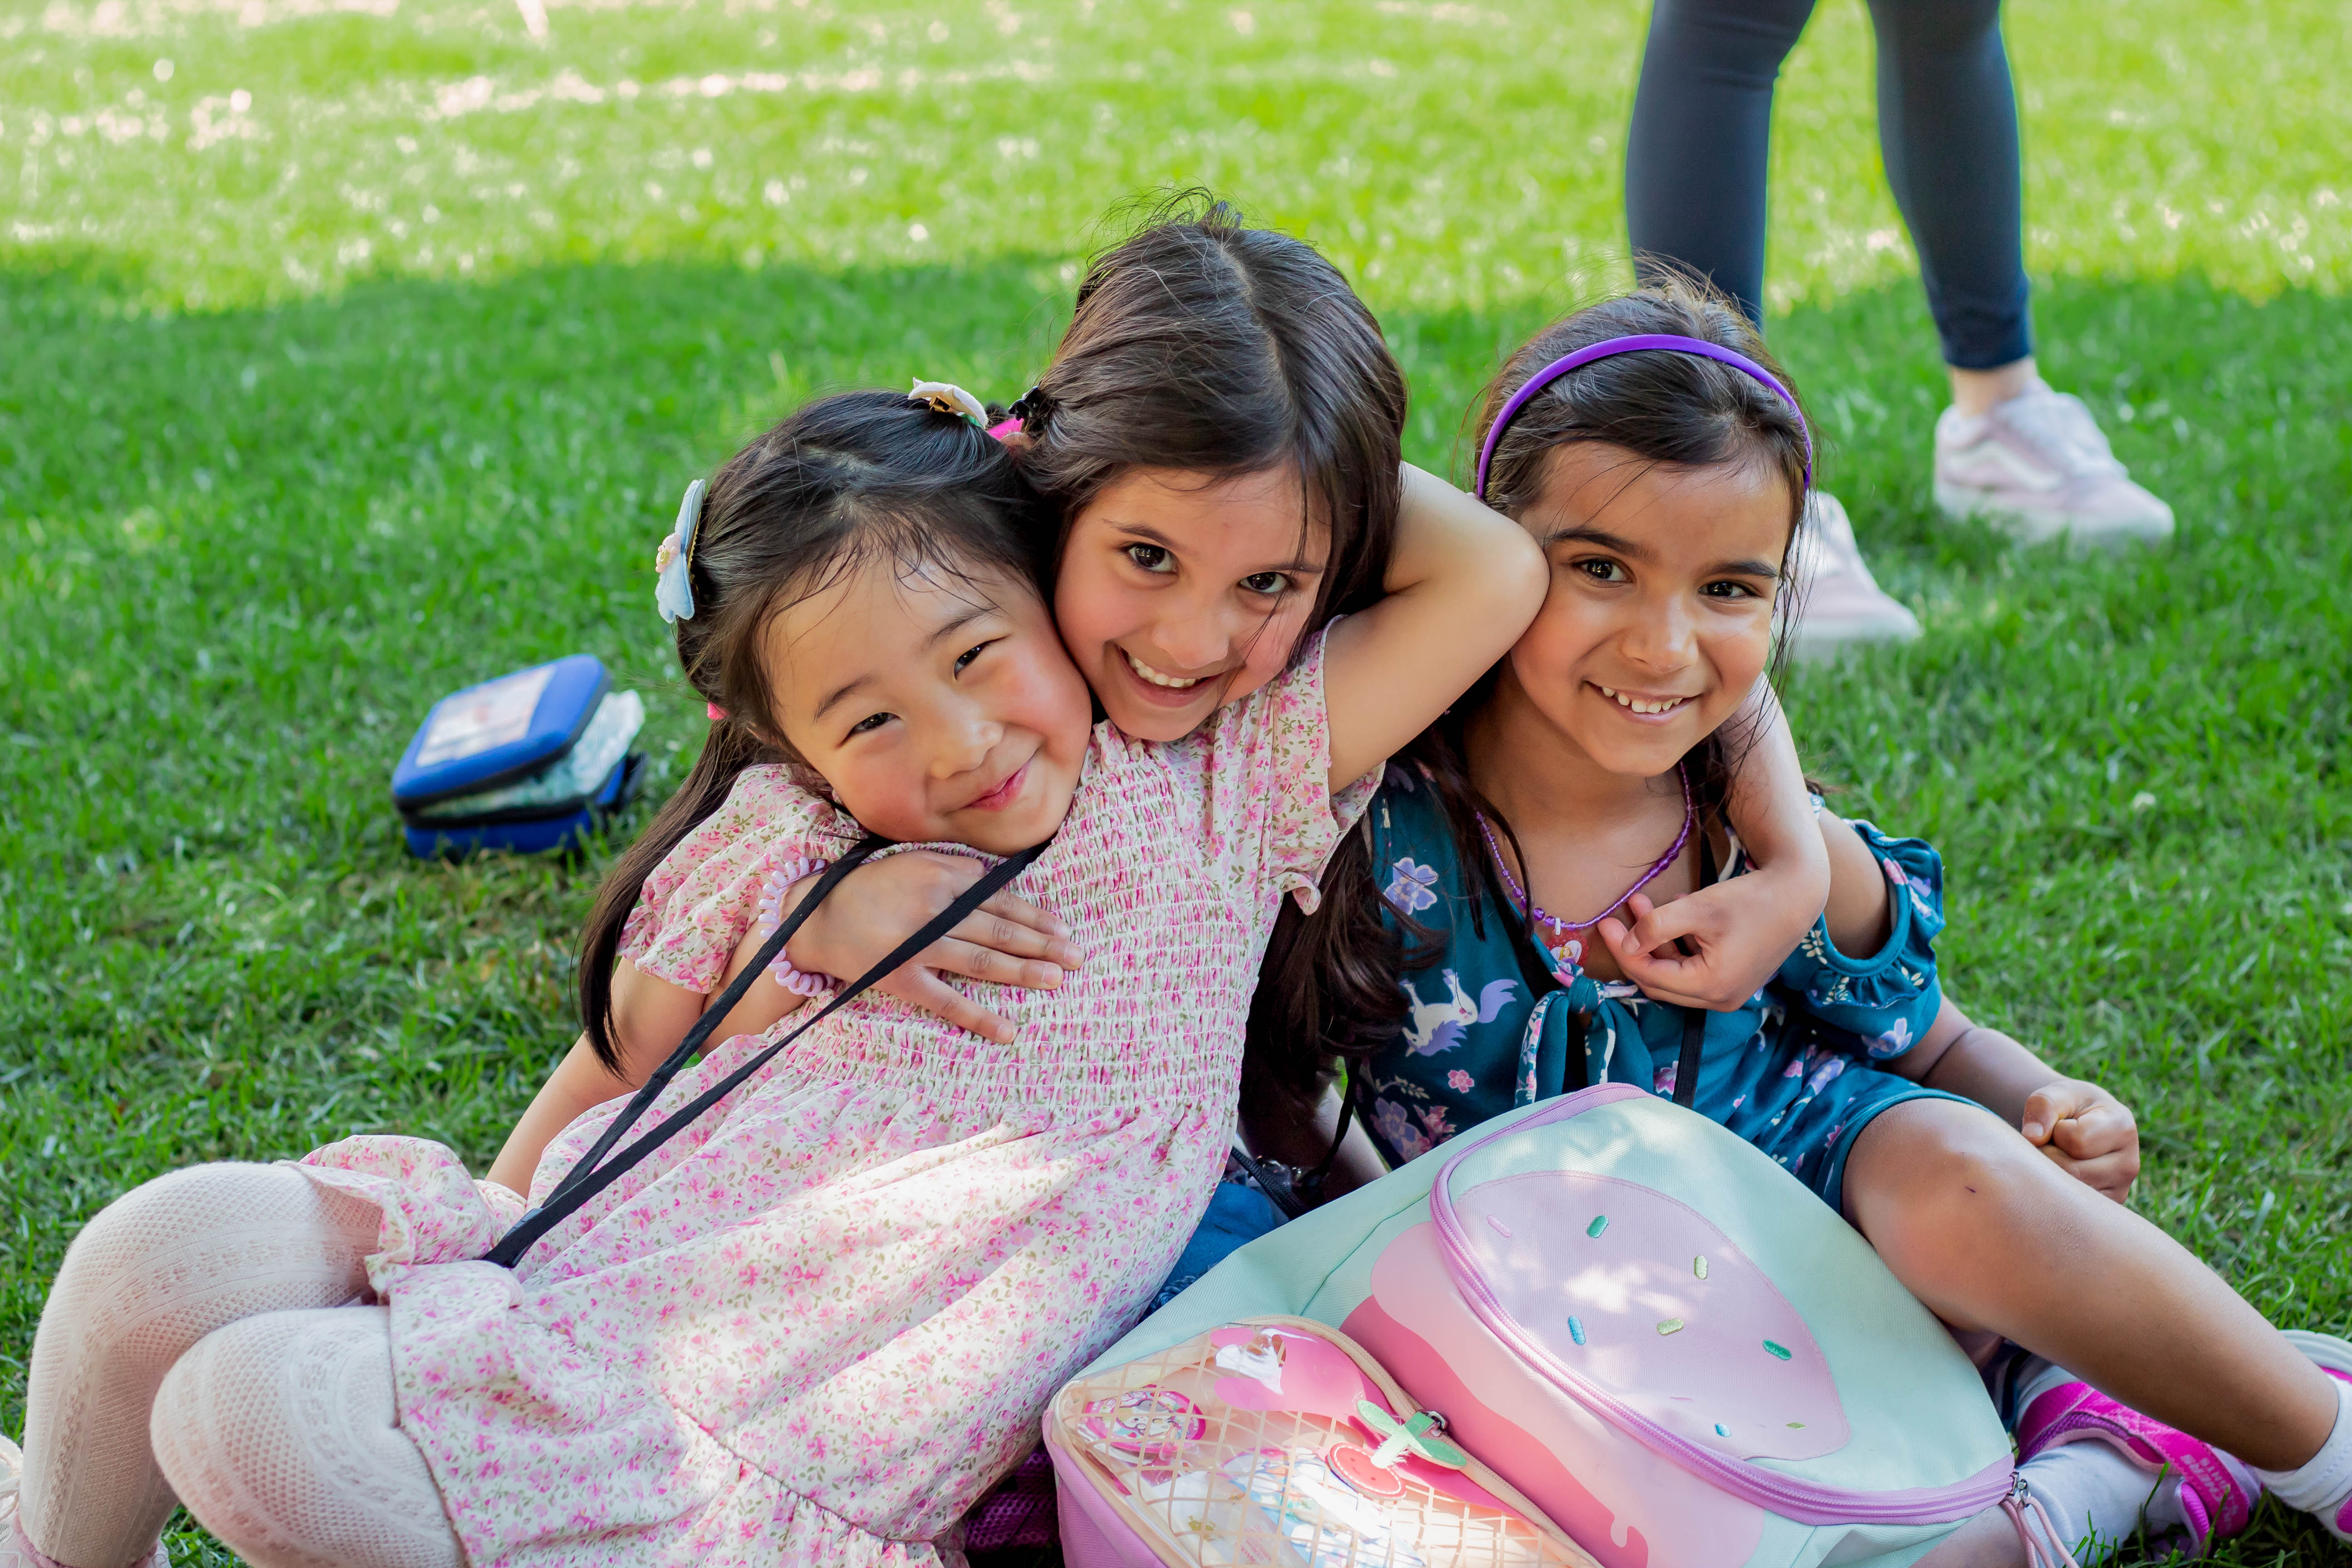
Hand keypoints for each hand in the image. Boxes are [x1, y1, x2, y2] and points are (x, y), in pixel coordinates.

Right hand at [783, 850, 1080, 1043]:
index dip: (1035, 917)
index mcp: (940, 876)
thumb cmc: (871, 889)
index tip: (1064, 930)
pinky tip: (1008, 1030)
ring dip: (1023, 972)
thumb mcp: (915, 864)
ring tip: (1056, 980)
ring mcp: (918, 946)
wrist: (815, 918)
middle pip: (999, 930)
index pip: (1000, 899)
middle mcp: (934, 909)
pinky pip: (948, 1002)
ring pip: (982, 961)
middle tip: (1077, 958)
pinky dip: (980, 1017)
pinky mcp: (902, 979)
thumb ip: (958, 872)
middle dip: (1043, 945)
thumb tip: (1001, 886)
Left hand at [1596, 875, 1808, 1010]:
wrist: (1798, 894)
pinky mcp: (1733, 979)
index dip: (1623, 950)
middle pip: (1660, 981)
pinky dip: (1678, 944)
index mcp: (1711, 986)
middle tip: (1618, 918)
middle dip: (1637, 948)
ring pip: (1676, 973)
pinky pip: (1694, 967)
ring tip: (1642, 905)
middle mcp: (1720, 999)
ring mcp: (1728, 992)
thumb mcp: (1698, 909)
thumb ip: (1658, 927)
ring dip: (1656, 942)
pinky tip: (1673, 913)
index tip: (1604, 924)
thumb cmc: (1751, 900)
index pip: (1651, 977)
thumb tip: (1626, 945)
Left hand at [2020, 1078, 2139, 1201]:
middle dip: (2049, 1155)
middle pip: (2072, 1171)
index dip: (2056, 1131)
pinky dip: (2058, 1191)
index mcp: (2122, 1127)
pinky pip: (2072, 1208)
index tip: (2060, 1124)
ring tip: (2059, 1157)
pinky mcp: (2106, 1206)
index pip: (2077, 1140)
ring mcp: (2121, 1189)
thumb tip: (2033, 1137)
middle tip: (2052, 1144)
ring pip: (2070, 1193)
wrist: (2079, 1124)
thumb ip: (2044, 1105)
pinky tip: (2062, 1174)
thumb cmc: (2068, 1106)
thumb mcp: (2056, 1094)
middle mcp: (2129, 1163)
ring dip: (2051, 1174)